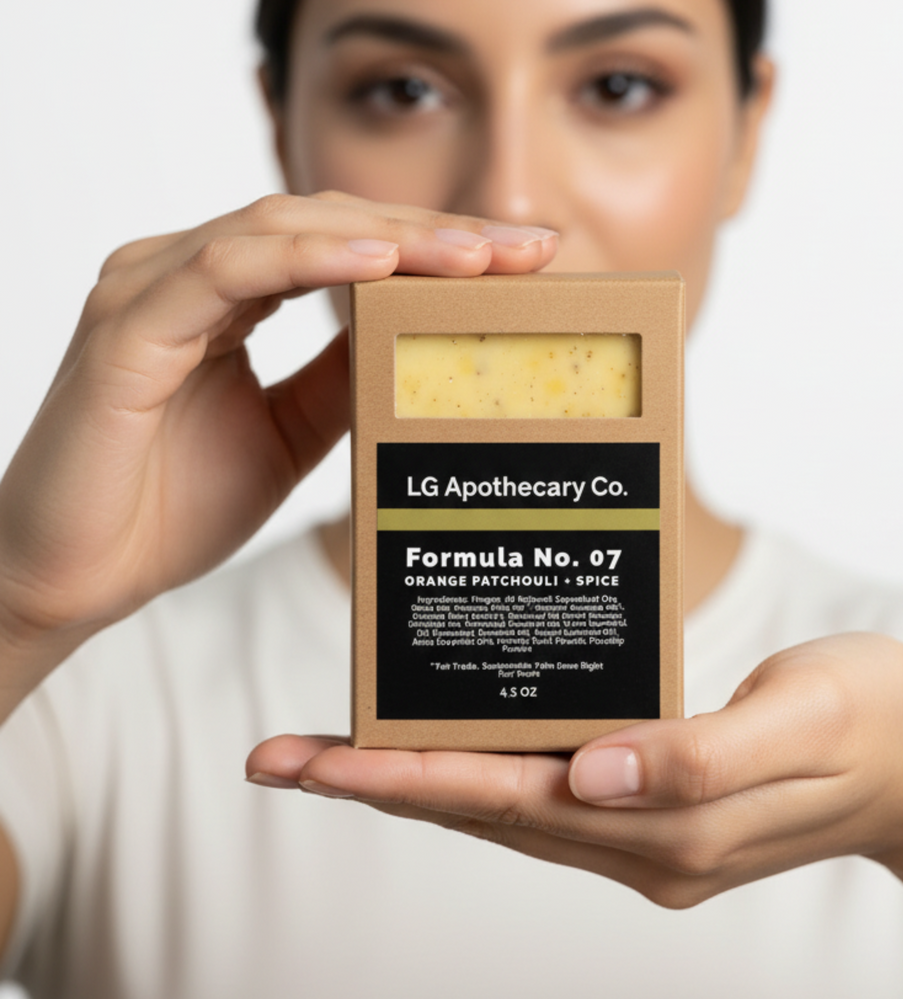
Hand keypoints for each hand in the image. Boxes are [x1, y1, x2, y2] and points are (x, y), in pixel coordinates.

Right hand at [0, 194, 555, 680]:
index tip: (521, 264)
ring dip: (392, 237)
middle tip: (528, 248)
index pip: (346, 244)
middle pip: (331, 222)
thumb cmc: (173, 506)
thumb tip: (418, 341)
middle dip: (436, 233)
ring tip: (477, 256)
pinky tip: (382, 264)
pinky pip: (228, 271)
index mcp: (228, 295)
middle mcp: (189, 274)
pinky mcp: (128, 327)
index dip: (436, 247)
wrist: (79, 576)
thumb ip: (343, 378)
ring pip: (287, 228)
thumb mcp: (292, 435)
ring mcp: (154, 290)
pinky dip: (309, 259)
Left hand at [249, 634, 902, 901]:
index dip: (402, 780)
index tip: (312, 763)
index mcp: (670, 823)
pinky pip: (542, 797)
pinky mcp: (651, 812)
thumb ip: (697, 756)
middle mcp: (639, 841)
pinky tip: (442, 748)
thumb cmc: (871, 718)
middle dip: (375, 784)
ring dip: (413, 782)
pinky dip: (478, 775)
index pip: (506, 802)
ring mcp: (642, 834)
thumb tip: (589, 775)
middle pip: (482, 812)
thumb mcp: (806, 718)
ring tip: (331, 754)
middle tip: (279, 759)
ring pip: (502, 810)